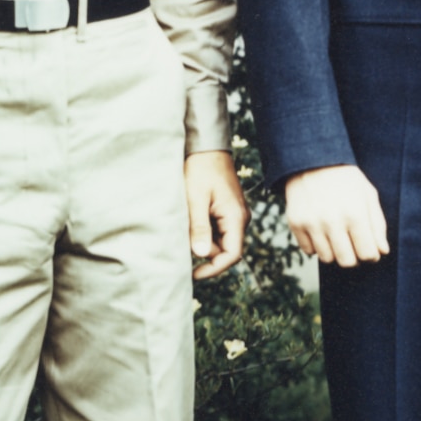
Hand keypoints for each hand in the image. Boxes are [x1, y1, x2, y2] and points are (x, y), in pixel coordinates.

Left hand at [185, 150, 248, 279]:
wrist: (206, 147)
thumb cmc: (200, 170)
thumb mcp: (195, 199)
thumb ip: (199, 227)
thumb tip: (202, 255)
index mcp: (236, 217)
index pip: (232, 255)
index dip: (214, 269)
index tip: (193, 274)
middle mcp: (240, 219)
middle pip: (225, 250)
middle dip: (205, 253)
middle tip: (181, 246)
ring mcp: (234, 215)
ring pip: (220, 241)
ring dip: (202, 241)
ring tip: (184, 227)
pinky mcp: (227, 210)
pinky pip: (217, 229)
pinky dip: (203, 231)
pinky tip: (190, 219)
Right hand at [283, 164, 389, 266]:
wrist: (312, 160)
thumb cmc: (346, 179)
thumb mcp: (368, 195)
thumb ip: (377, 224)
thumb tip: (382, 252)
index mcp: (355, 214)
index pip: (367, 254)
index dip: (371, 255)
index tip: (369, 249)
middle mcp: (332, 221)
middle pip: (347, 262)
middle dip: (353, 257)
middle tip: (352, 245)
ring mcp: (311, 223)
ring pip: (326, 258)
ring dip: (334, 251)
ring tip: (336, 235)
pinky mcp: (295, 223)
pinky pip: (308, 251)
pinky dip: (316, 245)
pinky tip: (320, 231)